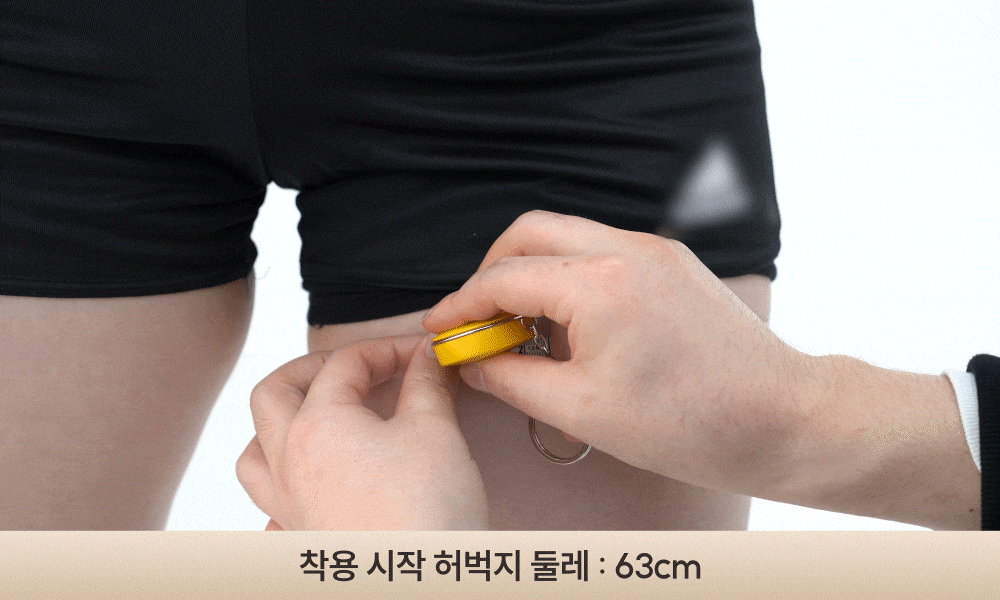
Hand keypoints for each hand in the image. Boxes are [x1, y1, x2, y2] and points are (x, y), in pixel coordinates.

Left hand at [236, 334, 488, 529]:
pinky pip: (268, 510)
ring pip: (254, 453)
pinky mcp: (301, 539)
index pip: (346, 362)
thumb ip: (426, 384)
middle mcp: (289, 462)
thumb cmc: (425, 511)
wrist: (419, 582)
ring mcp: (288, 506)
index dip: (388, 349)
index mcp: (318, 424)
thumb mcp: (435, 430)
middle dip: (311, 368)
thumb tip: (426, 356)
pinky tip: (311, 489)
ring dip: (278, 425)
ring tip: (317, 417)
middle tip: (355, 365)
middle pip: (273, 392)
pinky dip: (282, 490)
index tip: (421, 353)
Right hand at [423, 211, 978, 528]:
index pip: (503, 279)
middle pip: (530, 231)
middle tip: (481, 319)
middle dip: (492, 270)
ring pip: (567, 235)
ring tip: (527, 329)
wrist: (784, 418)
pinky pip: (603, 250)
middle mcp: (625, 250)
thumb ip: (512, 378)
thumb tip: (472, 361)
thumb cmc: (691, 424)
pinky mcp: (674, 262)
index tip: (441, 329)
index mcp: (598, 286)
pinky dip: (571, 275)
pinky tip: (574, 325)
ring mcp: (655, 250)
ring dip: (533, 271)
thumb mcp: (582, 411)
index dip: (461, 306)